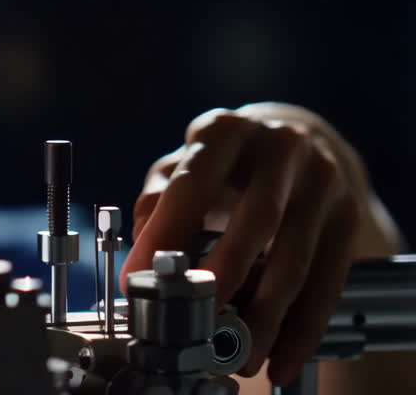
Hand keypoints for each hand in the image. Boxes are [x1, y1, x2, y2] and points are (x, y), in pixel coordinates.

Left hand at [121, 103, 400, 385]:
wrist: (297, 142)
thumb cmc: (224, 163)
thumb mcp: (183, 166)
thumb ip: (157, 203)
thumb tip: (138, 259)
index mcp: (224, 131)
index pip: (191, 185)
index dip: (166, 236)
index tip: (141, 279)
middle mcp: (278, 146)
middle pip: (256, 219)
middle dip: (225, 275)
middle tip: (200, 320)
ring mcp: (321, 178)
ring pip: (295, 257)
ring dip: (267, 315)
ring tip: (242, 353)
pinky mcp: (348, 214)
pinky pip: (328, 279)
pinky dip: (304, 325)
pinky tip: (284, 354)